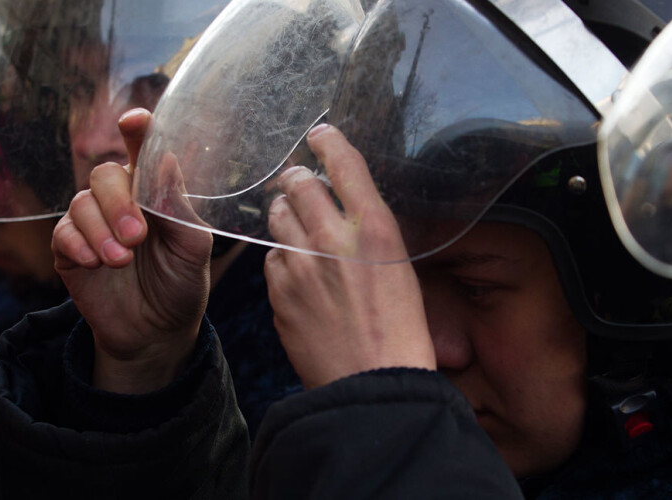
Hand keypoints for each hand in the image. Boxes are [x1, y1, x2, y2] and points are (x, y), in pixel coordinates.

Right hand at [52, 108, 212, 393]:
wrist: (158, 331)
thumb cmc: (181, 282)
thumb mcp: (192, 247)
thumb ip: (178, 206)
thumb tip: (166, 159)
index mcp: (153, 190)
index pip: (142, 149)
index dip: (137, 130)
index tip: (134, 120)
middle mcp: (120, 200)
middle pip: (104, 174)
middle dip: (118, 203)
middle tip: (137, 236)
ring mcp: (92, 223)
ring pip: (81, 203)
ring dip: (100, 231)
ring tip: (121, 260)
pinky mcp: (69, 250)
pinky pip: (63, 233)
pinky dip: (78, 245)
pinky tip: (95, 263)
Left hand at [263, 124, 434, 388]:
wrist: (376, 386)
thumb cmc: (400, 332)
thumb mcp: (399, 269)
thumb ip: (368, 235)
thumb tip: (344, 213)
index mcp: (374, 228)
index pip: (344, 163)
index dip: (327, 142)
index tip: (319, 134)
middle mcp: (333, 239)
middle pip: (298, 184)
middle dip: (295, 180)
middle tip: (296, 183)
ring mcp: (301, 266)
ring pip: (276, 218)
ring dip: (284, 216)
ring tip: (296, 228)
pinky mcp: (278, 293)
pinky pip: (271, 261)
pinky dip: (281, 261)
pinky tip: (297, 277)